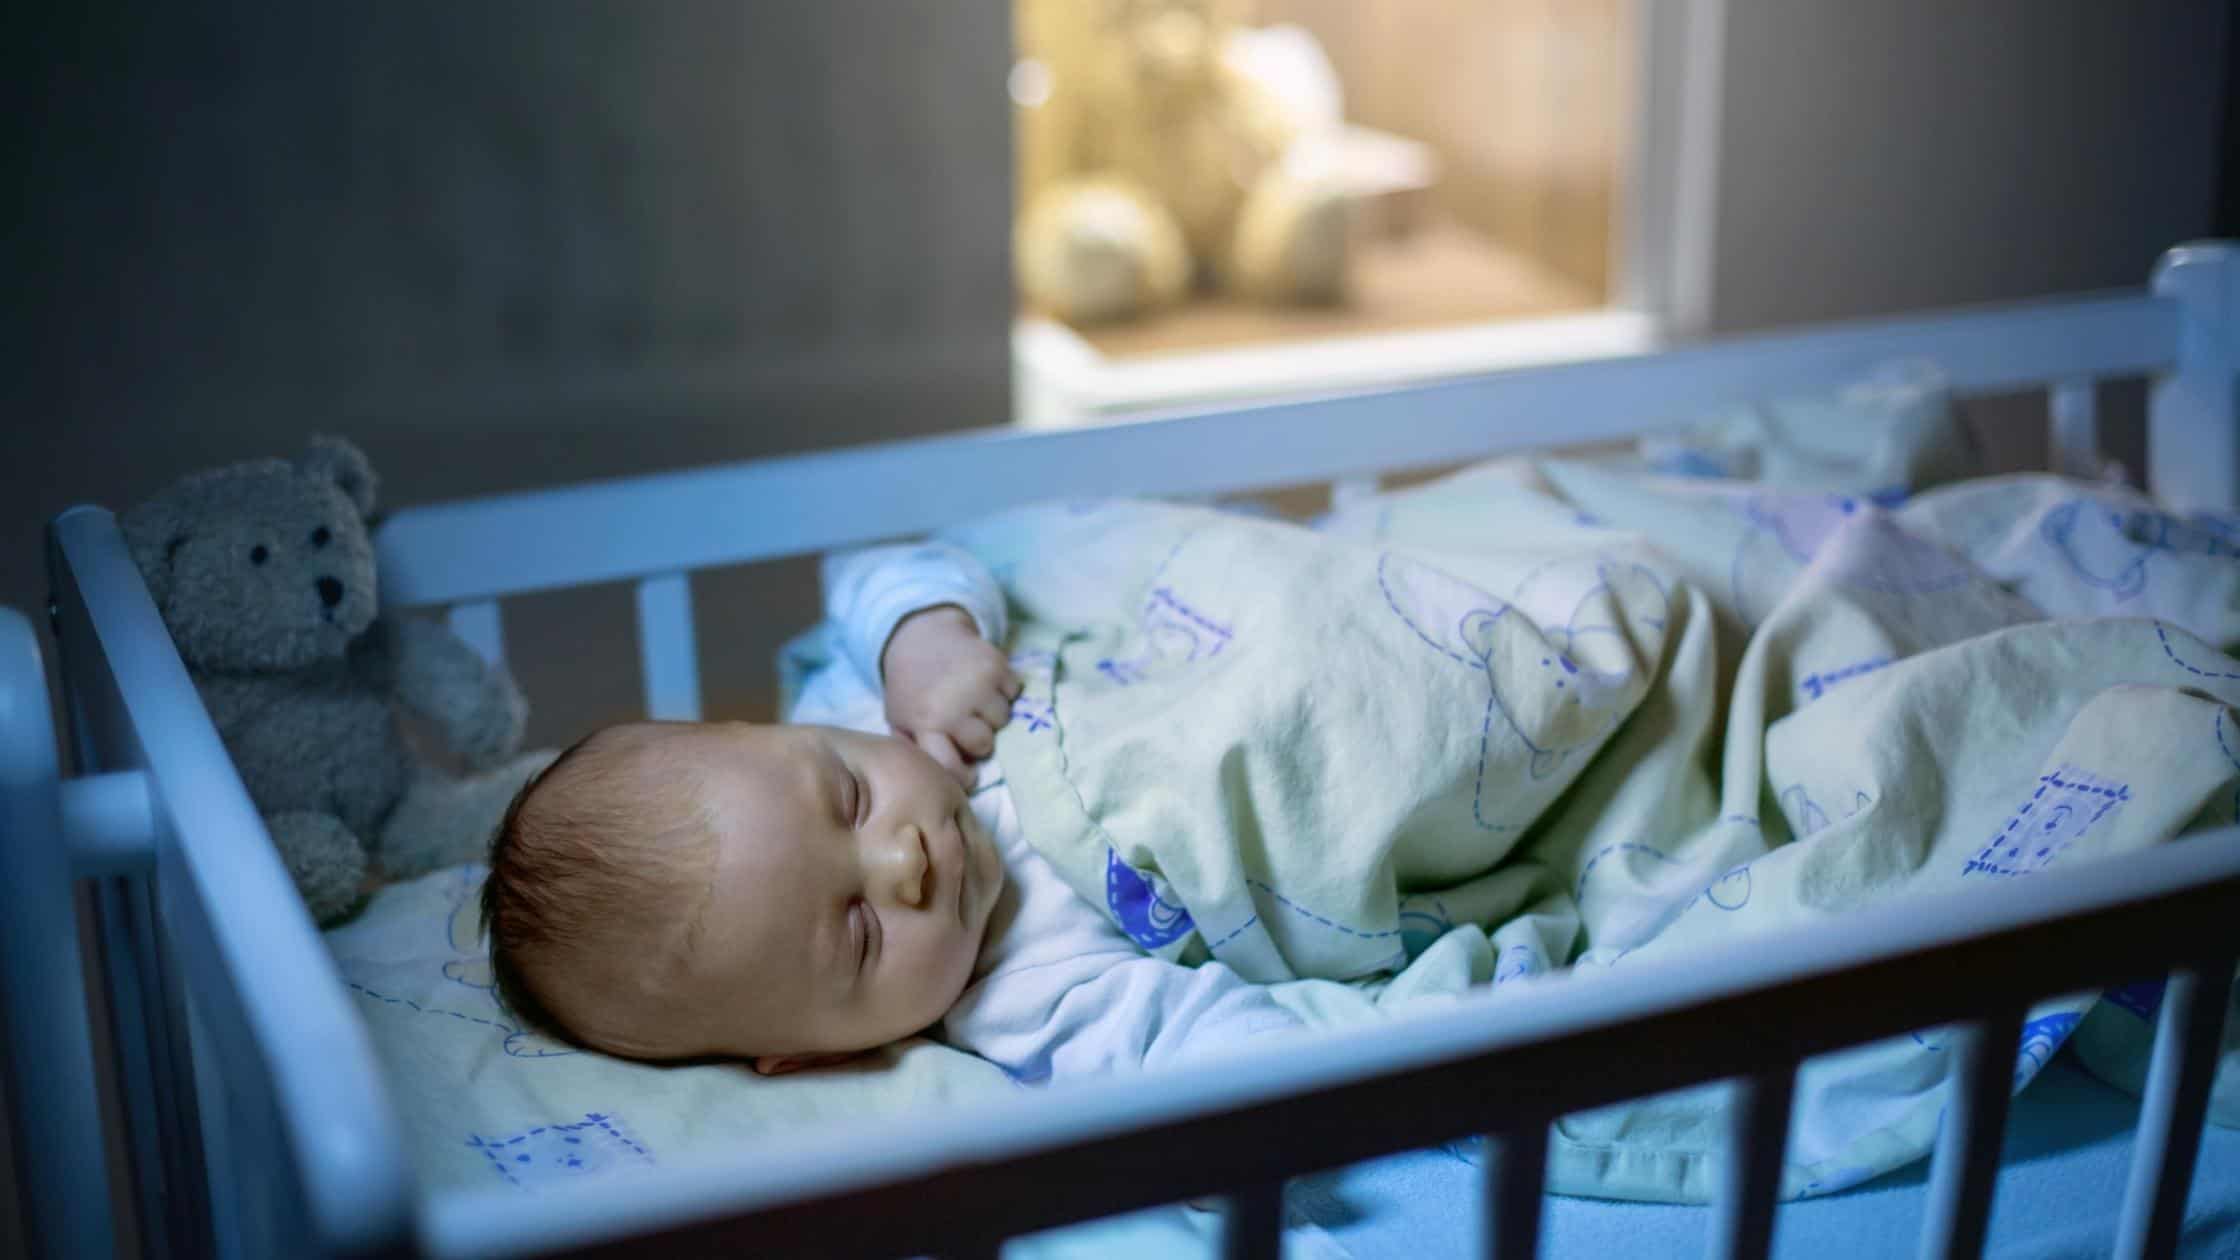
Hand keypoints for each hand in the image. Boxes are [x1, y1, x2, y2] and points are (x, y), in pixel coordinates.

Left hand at [880, 605, 1021, 785]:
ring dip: (994, 715)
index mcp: (925, 724)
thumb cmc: (911, 688)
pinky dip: (1005, 690)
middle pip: (984, 745)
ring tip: (976, 703)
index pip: (951, 767)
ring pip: (1003, 720)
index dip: (964, 778)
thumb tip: (941, 781)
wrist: (919, 636)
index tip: (971, 776)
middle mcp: (952, 706)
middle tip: (969, 728)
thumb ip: (915, 750)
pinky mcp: (996, 663)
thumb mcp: (899, 720)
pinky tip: (985, 684)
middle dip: (979, 742)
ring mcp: (976, 684)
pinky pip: (1014, 692)